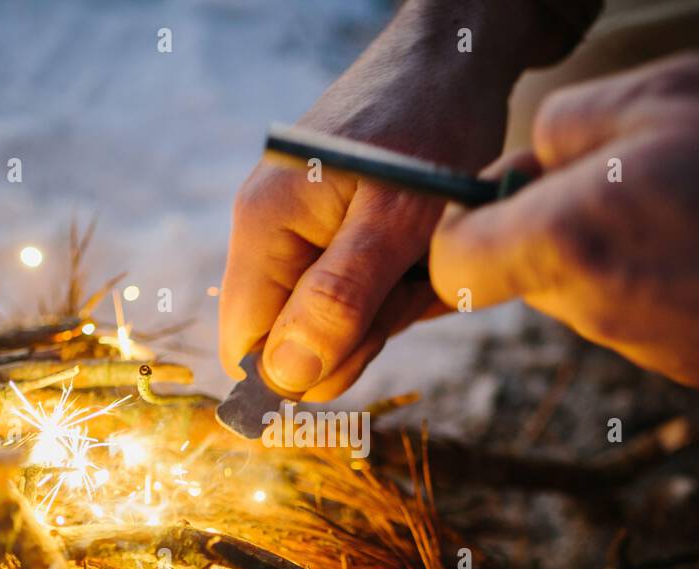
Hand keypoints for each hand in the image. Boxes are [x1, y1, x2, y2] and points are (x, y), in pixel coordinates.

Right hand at [219, 0, 600, 400]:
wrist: (453, 59)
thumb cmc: (428, 127)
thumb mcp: (396, 221)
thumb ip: (339, 300)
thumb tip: (284, 378)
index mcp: (263, 228)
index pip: (245, 348)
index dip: (305, 369)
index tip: (373, 334)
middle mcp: (268, 235)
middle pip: (295, 344)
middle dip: (364, 332)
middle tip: (413, 279)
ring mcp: (299, 235)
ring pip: (333, 324)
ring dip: (391, 308)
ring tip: (426, 255)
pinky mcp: (331, 235)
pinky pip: (357, 295)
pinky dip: (399, 288)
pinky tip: (424, 254)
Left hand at [430, 53, 698, 390]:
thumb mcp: (673, 91)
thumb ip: (569, 123)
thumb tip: (529, 159)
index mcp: (569, 244)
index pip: (454, 266)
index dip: (460, 223)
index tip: (504, 185)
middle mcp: (595, 314)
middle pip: (524, 274)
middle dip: (551, 222)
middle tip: (632, 169)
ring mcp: (645, 352)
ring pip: (588, 292)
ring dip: (615, 246)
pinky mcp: (693, 371)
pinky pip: (645, 316)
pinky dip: (666, 279)